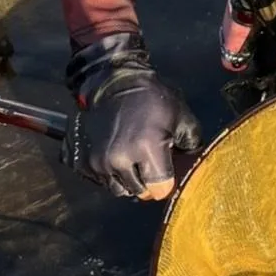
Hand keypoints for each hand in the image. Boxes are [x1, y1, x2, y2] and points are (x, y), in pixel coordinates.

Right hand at [61, 34, 201, 200]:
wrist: (114, 83)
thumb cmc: (152, 99)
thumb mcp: (181, 116)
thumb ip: (191, 144)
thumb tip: (191, 162)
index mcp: (147, 149)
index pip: (160, 189)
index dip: (167, 183)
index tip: (167, 173)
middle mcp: (120, 159)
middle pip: (140, 192)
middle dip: (148, 182)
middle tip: (151, 164)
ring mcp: (99, 162)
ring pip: (119, 190)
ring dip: (129, 180)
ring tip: (134, 161)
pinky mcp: (84, 161)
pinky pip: (102, 181)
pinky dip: (111, 174)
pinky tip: (118, 157)